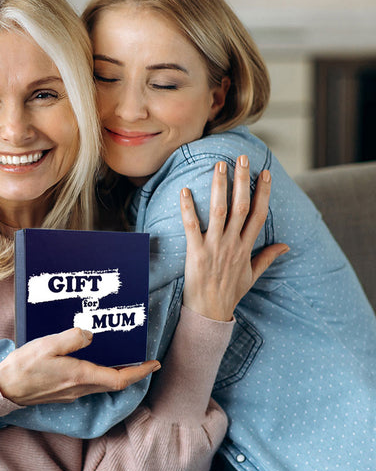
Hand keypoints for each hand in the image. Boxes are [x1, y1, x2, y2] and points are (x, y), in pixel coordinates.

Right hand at [0, 329, 159, 405]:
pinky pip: (91, 384)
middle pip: (115, 383)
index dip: (139, 372)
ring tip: (124, 358)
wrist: (5, 389)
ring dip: (118, 373)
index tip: (154, 364)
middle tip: (145, 360)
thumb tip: (90, 334)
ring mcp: (72, 392)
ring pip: (103, 384)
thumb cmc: (24, 366)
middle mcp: (79, 387)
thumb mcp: (47, 345)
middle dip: (133, 372)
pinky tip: (96, 362)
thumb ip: (71, 338)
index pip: (119, 378)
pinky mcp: (65, 392)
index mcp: (80, 375)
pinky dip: (102, 374)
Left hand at [181, 155, 288, 320]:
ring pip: (219, 212)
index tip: (265, 172)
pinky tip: (184, 191)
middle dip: (242, 181)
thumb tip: (286, 245)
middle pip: (241, 207)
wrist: (209, 312)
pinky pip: (192, 227)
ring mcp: (214, 248)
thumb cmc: (229, 294)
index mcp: (246, 248)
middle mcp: (232, 244)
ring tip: (218, 166)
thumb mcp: (251, 275)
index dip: (263, 192)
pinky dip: (188, 209)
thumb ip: (267, 257)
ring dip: (219, 188)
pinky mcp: (195, 253)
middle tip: (240, 158)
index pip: (258, 214)